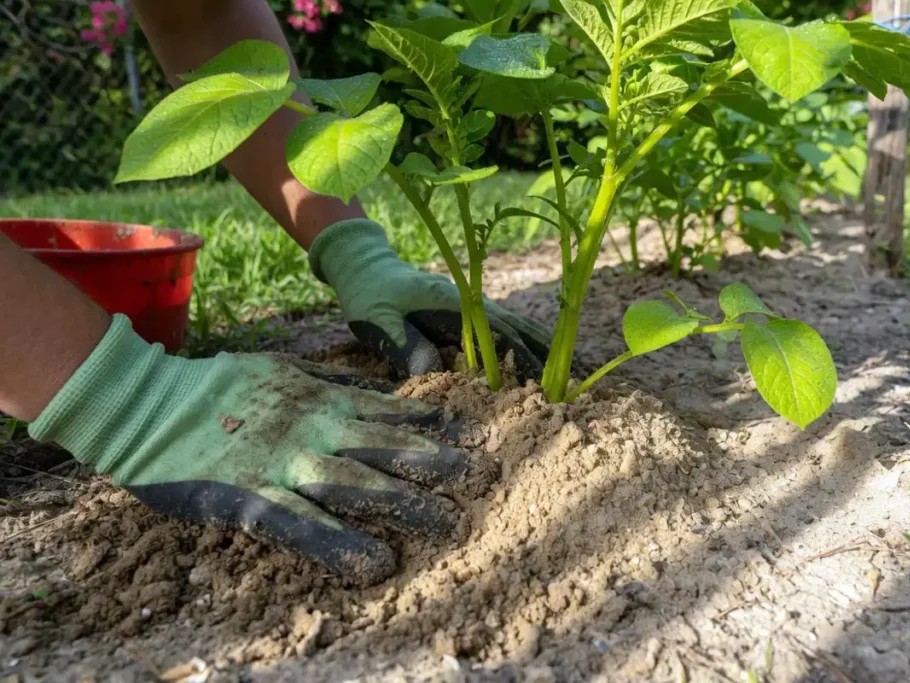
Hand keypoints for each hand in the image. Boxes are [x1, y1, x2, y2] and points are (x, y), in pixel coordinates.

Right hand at [28, 316, 465, 585]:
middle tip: (484, 475)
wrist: (146, 402)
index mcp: (321, 399)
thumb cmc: (215, 386)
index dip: (435, 425)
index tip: (478, 433)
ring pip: (356, 484)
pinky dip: (339, 544)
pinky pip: (302, 525)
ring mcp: (285, 463)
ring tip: (448, 522)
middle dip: (435, 462)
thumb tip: (376, 387)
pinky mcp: (251, 497)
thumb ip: (331, 378)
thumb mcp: (282, 368)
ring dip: (404, 502)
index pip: (391, 413)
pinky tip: (373, 564)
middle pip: (385, 448)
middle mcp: (314, 429)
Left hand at [309, 219, 550, 379]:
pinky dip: (527, 341)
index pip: (498, 334)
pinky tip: (542, 356)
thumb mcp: (377, 318)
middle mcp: (471, 300)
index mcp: (453, 303)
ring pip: (517, 326)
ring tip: (572, 370)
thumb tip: (430, 373)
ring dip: (544, 347)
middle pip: (518, 328)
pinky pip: (505, 327)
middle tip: (575, 381)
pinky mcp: (468, 311)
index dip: (522, 358)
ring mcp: (472, 304)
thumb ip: (402, 344)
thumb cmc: (368, 293)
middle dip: (548, 354)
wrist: (366, 265)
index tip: (542, 383)